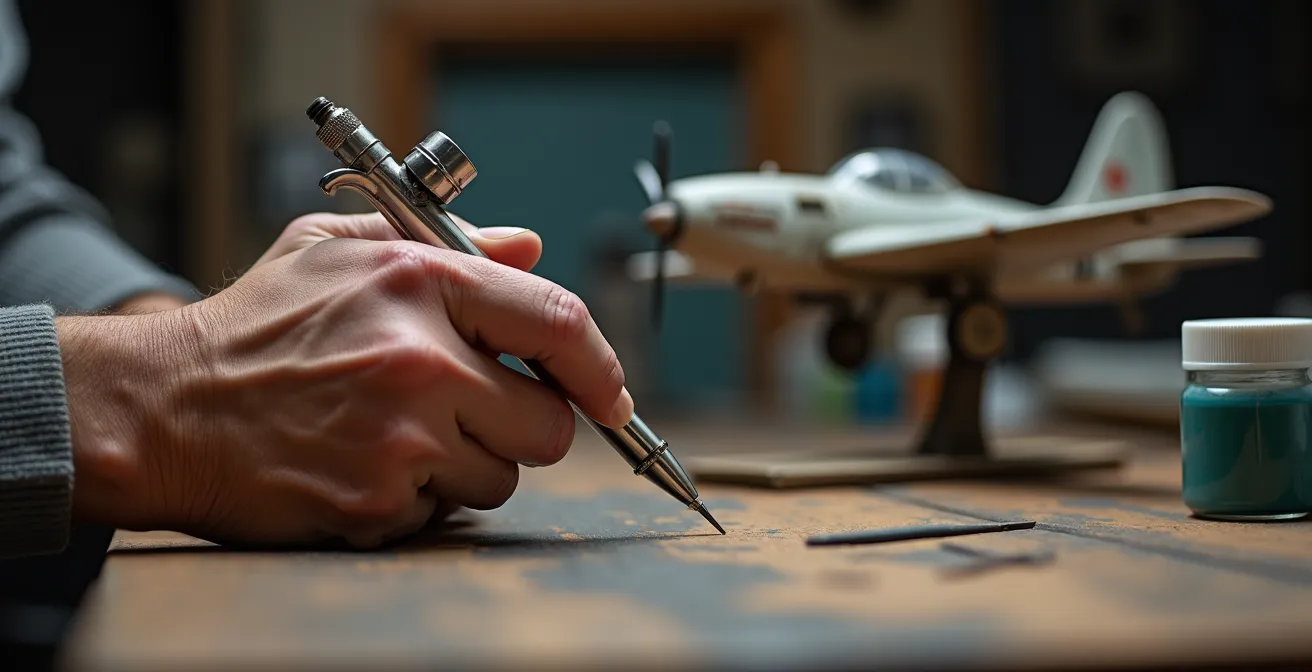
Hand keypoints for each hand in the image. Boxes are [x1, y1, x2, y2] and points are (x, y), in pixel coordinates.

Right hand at [60, 214, 630, 548]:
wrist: (164, 407)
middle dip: (521, 427)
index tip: (611, 394)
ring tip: (396, 437)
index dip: (600, 366)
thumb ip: (444, 241)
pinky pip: (444, 516)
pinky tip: (363, 465)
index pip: (558, 323)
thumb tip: (528, 247)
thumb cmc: (253, 326)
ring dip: (465, 468)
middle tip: (471, 416)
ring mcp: (401, 438)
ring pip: (500, 479)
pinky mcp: (376, 503)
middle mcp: (420, 360)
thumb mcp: (335, 248)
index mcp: (420, 284)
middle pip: (548, 425)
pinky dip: (417, 502)